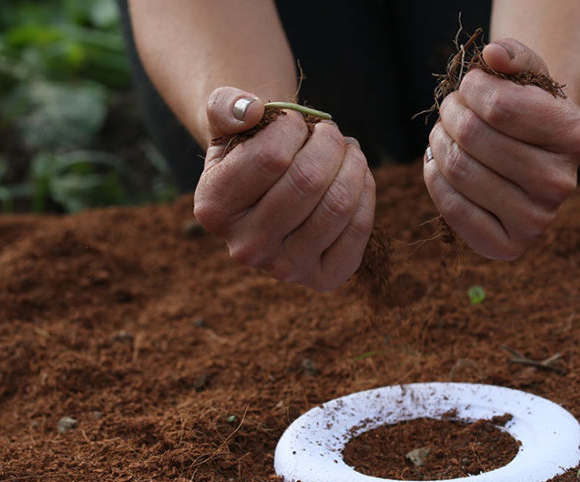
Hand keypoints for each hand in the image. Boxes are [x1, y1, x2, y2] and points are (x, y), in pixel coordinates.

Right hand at [194, 87, 375, 291]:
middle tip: (328, 131)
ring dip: (353, 163)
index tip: (294, 120)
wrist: (270, 191)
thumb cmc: (249, 147)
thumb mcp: (227, 121)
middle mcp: (245, 246)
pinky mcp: (323, 277)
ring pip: (338, 204)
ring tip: (346, 149)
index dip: (293, 126)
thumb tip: (251, 110)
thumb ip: (227, 106)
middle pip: (308, 180)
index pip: (271, 157)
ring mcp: (285, 268)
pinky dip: (365, 191)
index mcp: (213, 208)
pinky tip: (356, 175)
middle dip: (329, 142)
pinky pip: (359, 228)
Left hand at [423, 38, 579, 259]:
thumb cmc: (525, 111)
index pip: (499, 106)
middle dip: (451, 113)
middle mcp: (563, 183)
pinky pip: (452, 207)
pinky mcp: (509, 247)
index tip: (470, 85)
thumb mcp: (527, 76)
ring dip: (438, 142)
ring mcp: (538, 220)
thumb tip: (493, 54)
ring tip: (445, 133)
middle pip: (473, 137)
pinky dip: (435, 178)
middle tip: (451, 109)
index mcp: (576, 135)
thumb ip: (513, 55)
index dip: (472, 88)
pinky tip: (440, 164)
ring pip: (459, 169)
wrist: (529, 161)